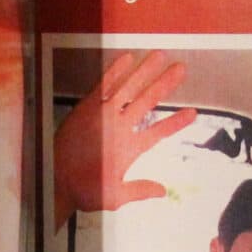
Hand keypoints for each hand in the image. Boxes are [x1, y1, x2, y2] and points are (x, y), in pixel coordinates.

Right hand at [51, 50, 196, 224]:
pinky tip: (128, 59)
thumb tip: (162, 191)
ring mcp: (105, 117)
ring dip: (144, 73)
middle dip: (164, 84)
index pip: (158, 131)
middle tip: (181, 69)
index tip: (194, 113)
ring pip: (129, 89)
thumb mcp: (116, 196)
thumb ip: (139, 190)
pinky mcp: (88, 109)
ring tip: (161, 56)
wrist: (57, 184)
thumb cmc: (83, 192)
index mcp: (129, 148)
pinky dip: (114, 72)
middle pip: (147, 101)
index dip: (175, 122)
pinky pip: (103, 86)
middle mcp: (120, 128)